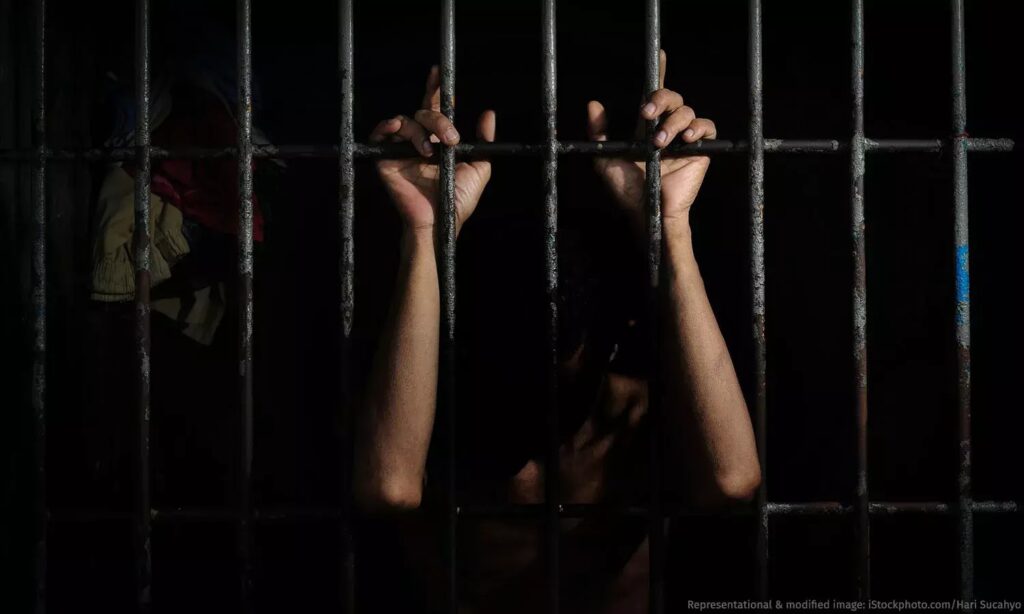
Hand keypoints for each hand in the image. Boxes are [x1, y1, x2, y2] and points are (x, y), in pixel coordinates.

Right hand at [370, 66, 496, 237]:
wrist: (440, 221)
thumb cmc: (458, 200)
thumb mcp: (479, 167)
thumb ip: (483, 142)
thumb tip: (488, 114)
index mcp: (438, 142)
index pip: (435, 109)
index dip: (436, 89)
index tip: (439, 72)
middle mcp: (419, 142)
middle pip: (423, 112)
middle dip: (439, 120)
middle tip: (451, 139)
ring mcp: (401, 150)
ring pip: (406, 120)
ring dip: (420, 131)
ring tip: (429, 152)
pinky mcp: (385, 160)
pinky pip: (381, 134)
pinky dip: (388, 126)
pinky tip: (397, 128)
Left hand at [586, 50, 715, 225]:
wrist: (646, 211)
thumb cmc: (626, 191)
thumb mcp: (605, 160)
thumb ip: (599, 133)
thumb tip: (593, 103)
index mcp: (647, 128)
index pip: (655, 95)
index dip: (659, 72)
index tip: (659, 53)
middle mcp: (667, 129)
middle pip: (672, 97)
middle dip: (659, 99)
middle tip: (646, 114)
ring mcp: (685, 139)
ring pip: (687, 110)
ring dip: (672, 123)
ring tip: (660, 144)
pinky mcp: (701, 150)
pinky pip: (707, 127)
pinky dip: (697, 127)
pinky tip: (685, 138)